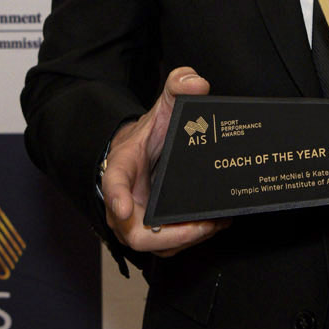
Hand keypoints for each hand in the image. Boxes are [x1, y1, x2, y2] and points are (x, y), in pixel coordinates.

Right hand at [102, 66, 228, 255]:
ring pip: (155, 245)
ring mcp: (136, 220)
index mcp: (120, 168)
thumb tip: (196, 83)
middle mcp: (123, 202)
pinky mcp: (153, 229)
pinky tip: (215, 224)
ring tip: (215, 223)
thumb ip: (178, 86)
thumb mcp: (163, 106)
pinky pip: (168, 244)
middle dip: (169, 235)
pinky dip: (190, 239)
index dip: (116, 197)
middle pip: (134, 232)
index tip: (124, 207)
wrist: (144, 152)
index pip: (112, 183)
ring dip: (186, 239)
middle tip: (201, 224)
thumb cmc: (150, 134)